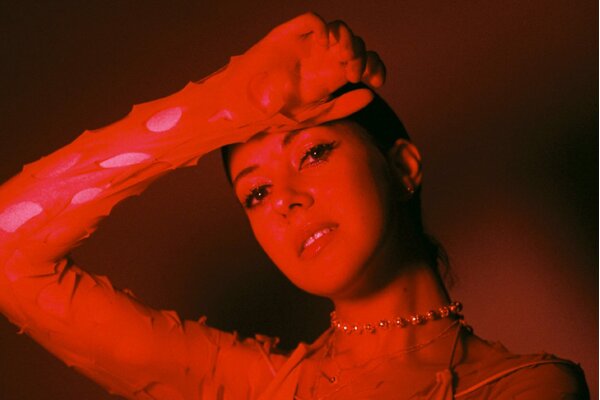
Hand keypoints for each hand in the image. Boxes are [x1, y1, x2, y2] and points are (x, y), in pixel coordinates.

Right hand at [223, 13, 385, 124]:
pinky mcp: (287, 36)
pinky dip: (324, 28)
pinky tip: (325, 46)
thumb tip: (372, 95)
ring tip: (342, 59)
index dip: (374, 67)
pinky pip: (312, 21)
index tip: (377, 81)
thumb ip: (342, 106)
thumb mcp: (314, 115)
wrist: (243, 110)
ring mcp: (305, 45)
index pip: (362, 62)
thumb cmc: (274, 115)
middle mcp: (321, 58)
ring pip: (339, 29)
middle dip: (362, 56)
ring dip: (348, 41)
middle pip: (355, 44)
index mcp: (329, 76)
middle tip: (353, 74)